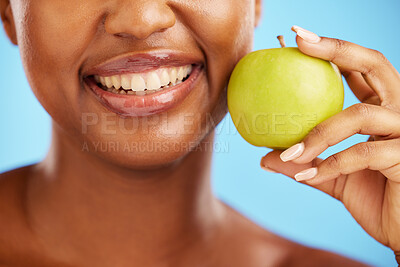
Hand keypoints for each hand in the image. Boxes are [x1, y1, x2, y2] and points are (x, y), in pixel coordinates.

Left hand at [260, 26, 399, 258]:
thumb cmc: (374, 199)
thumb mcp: (330, 177)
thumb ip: (303, 163)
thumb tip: (264, 156)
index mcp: (380, 111)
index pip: (358, 70)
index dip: (332, 49)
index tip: (297, 38)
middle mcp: (397, 113)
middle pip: (374, 65)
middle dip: (337, 50)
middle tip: (299, 42)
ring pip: (360, 114)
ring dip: (318, 134)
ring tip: (289, 153)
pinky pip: (364, 153)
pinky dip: (331, 164)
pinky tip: (307, 177)